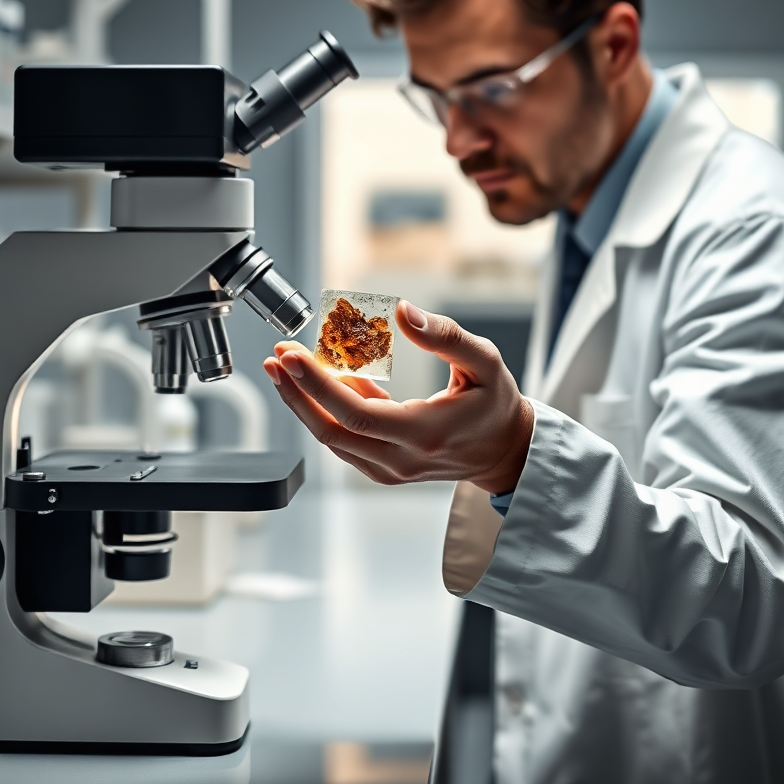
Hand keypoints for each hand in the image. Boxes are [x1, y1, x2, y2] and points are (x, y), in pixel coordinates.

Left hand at [263, 300, 533, 491]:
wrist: (505, 450)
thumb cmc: (495, 403)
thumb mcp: (484, 361)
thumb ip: (445, 336)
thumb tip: (403, 311)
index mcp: (426, 432)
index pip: (356, 413)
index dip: (317, 385)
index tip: (291, 355)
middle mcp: (402, 459)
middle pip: (332, 431)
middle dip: (296, 392)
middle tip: (277, 357)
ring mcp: (390, 471)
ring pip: (332, 440)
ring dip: (303, 403)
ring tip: (284, 368)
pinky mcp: (383, 471)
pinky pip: (344, 442)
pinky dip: (323, 414)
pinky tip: (315, 384)